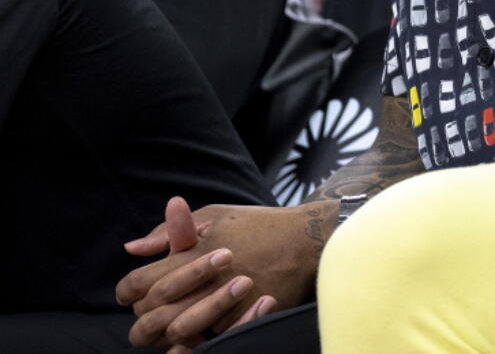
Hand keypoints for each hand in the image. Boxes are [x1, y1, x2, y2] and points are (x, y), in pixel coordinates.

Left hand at [117, 197, 327, 349]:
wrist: (305, 240)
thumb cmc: (257, 224)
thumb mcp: (214, 215)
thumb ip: (170, 231)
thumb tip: (131, 248)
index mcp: (191, 254)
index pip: (137, 283)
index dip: (128, 290)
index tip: (133, 290)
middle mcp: (203, 282)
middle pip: (150, 315)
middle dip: (144, 314)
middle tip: (154, 308)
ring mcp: (223, 304)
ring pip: (175, 333)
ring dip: (168, 330)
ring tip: (175, 320)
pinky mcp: (242, 320)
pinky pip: (208, 340)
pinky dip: (198, 338)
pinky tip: (199, 328)